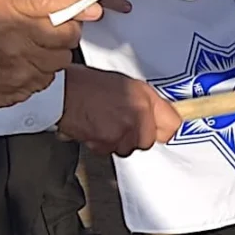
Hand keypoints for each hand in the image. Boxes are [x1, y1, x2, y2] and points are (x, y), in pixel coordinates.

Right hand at [59, 64, 179, 155]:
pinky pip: (110, 150)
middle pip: (148, 142)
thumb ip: (150, 103)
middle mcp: (135, 120)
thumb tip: (163, 116)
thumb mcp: (130, 85)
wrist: (62, 93)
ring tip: (107, 122)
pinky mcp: (103, 145)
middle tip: (125, 121)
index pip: (172, 127)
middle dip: (138, 134)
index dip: (165, 127)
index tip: (162, 127)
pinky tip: (97, 127)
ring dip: (120, 140)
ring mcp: (119, 135)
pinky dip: (104, 143)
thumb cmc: (90, 84)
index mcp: (144, 101)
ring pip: (128, 148)